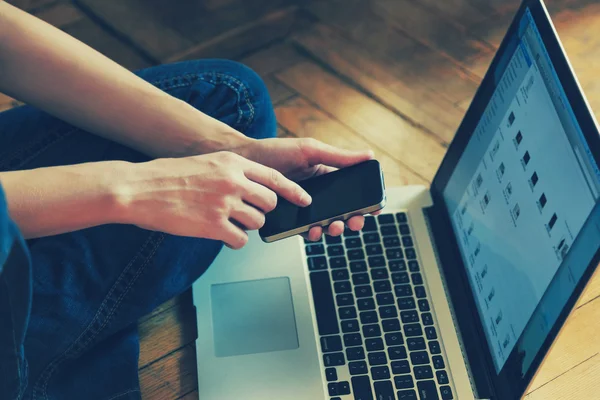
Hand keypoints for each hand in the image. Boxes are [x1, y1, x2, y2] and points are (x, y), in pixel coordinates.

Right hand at [119, 151, 310, 248]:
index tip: (305, 199)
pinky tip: (219, 234)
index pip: (275, 177)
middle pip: (270, 203)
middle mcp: (233, 181)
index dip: (294, 191)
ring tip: (225, 222)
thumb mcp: (206, 164)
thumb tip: (252, 187)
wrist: (138, 189)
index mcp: (232, 163)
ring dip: (246, 226)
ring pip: (257, 222)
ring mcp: (225, 203)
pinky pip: (240, 239)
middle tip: (246, 213)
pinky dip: (233, 240)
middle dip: (262, 211)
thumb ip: (231, 173)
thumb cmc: (167, 176)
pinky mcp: (214, 226)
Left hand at [234, 137, 377, 239]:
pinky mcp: (289, 219)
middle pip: (343, 213)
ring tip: (333, 227)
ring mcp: (304, 209)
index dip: (366, 203)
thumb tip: (369, 155)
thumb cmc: (276, 152)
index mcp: (328, 177)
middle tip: (353, 222)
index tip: (374, 209)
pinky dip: (312, 233)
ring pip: (326, 225)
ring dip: (333, 229)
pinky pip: (304, 231)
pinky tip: (312, 230)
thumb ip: (338, 156)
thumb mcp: (310, 150)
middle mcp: (318, 195)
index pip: (353, 193)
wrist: (244, 162)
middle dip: (352, 220)